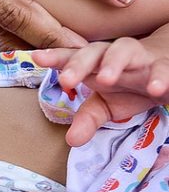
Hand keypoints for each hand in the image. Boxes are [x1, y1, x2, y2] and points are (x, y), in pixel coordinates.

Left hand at [34, 39, 168, 146]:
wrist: (166, 69)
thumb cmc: (128, 83)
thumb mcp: (106, 105)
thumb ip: (87, 119)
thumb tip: (71, 141)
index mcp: (94, 64)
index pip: (71, 58)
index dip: (54, 57)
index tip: (36, 59)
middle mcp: (112, 55)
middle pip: (92, 52)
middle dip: (78, 64)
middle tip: (66, 79)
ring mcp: (138, 57)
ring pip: (124, 50)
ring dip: (114, 63)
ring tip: (106, 78)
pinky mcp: (163, 66)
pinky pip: (162, 68)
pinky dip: (159, 77)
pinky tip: (156, 88)